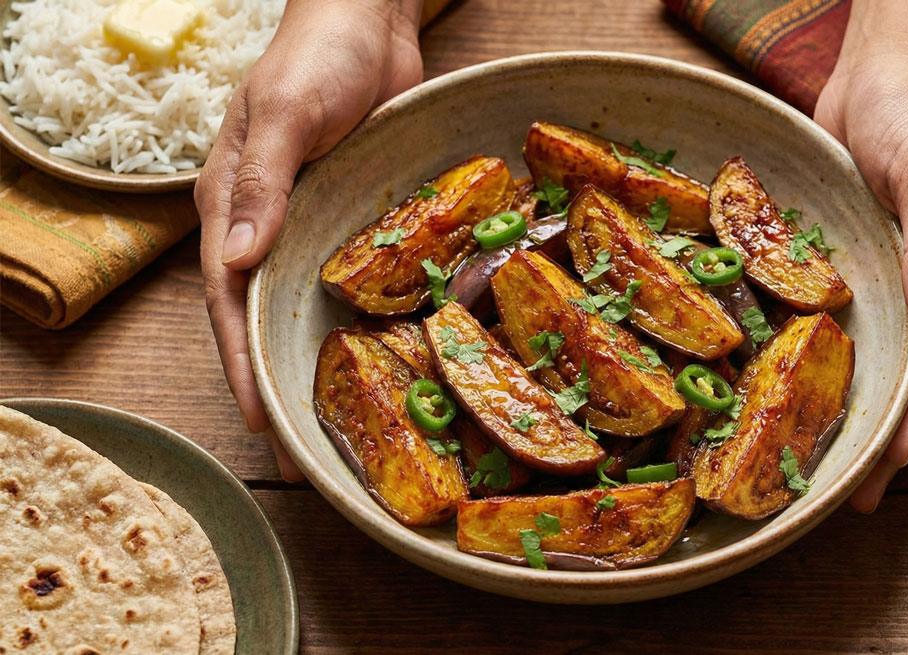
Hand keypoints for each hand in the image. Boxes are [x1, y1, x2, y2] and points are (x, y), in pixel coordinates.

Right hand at [196, 0, 422, 480]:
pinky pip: (354, 276)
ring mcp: (311, 222)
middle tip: (302, 447)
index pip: (226, 297)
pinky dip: (361, 317)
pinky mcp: (352, 216)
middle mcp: (267, 222)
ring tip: (341, 419)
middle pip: (264, 313)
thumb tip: (238, 260)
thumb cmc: (318, 57)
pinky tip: (383, 354)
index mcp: (231, 203)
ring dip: (318, 356)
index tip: (259, 415)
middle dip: (276, 377)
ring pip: (307, 302)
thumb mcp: (286, 113)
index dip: (239, 359)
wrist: (370, 21)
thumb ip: (264, 183)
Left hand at [813, 0, 907, 511]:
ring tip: (809, 456)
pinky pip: (835, 319)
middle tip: (839, 494)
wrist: (880, 71)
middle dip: (877, 435)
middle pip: (904, 376)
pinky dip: (818, 356)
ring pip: (869, 356)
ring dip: (846, 404)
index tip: (882, 473)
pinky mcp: (850, 262)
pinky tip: (786, 384)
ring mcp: (886, 277)